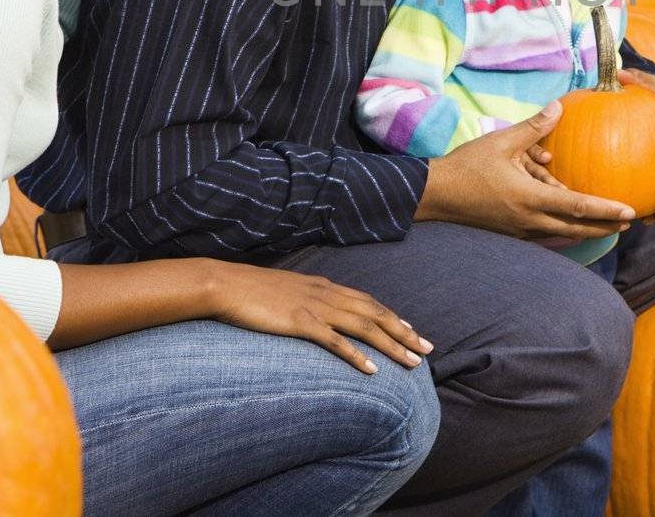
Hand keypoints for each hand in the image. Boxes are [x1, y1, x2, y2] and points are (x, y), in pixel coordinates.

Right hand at [207, 261, 432, 374]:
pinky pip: (335, 341)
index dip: (393, 316)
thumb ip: (306, 298)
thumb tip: (316, 312)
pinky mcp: (301, 323)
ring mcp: (315, 308)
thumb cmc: (250, 290)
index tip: (413, 330)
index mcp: (324, 286)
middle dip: (405, 332)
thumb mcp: (286, 290)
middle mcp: (326, 294)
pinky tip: (372, 370)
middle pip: (376, 314)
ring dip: (392, 345)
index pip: (368, 301)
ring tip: (412, 363)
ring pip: (365, 327)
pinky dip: (357, 355)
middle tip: (428, 350)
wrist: (225, 284)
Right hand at [416, 101, 636, 238]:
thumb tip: (558, 107)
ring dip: (588, 231)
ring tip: (609, 226)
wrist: (437, 195)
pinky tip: (573, 226)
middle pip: (576, 229)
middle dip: (605, 227)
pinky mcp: (513, 232)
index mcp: (529, 198)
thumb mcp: (501, 142)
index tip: (629, 212)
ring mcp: (521, 230)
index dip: (605, 210)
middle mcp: (529, 219)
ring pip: (563, 234)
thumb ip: (533, 127)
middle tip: (631, 224)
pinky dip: (565, 230)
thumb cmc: (468, 167)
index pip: (576, 206)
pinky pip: (546, 233)